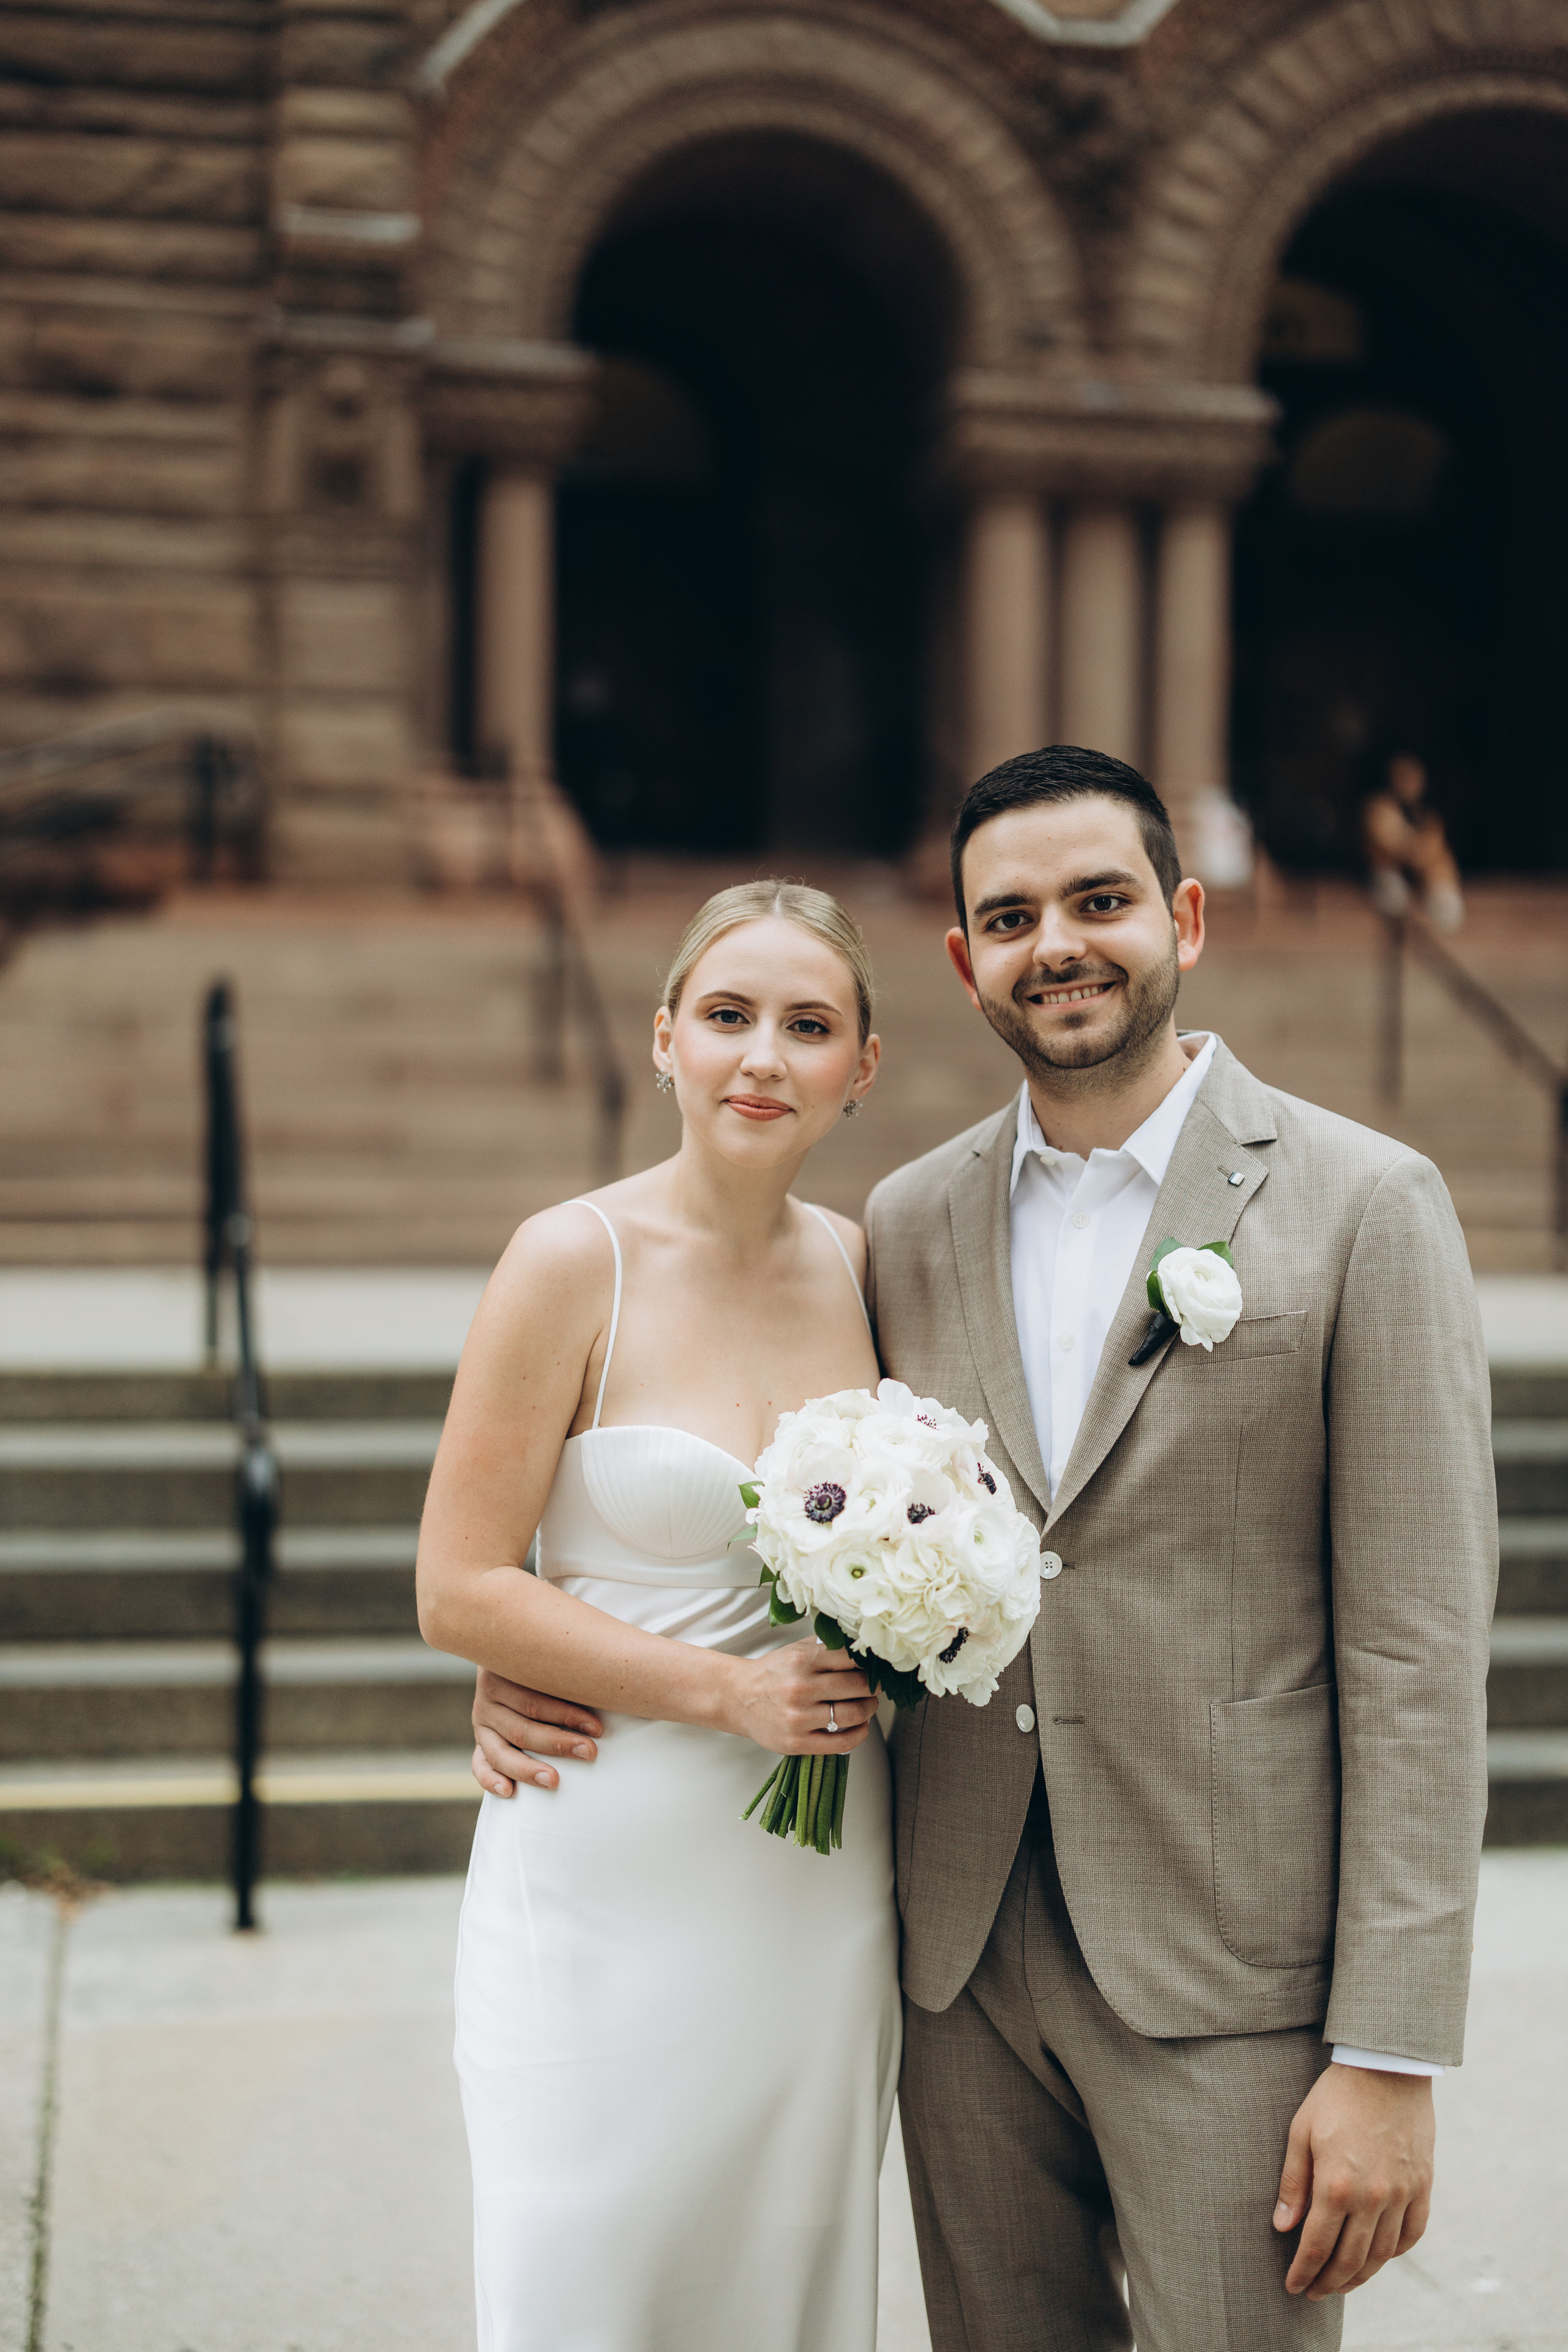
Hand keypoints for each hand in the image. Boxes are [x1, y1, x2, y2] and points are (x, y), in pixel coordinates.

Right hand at [470, 1667, 604, 1794]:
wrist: (512, 1659)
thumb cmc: (548, 1660)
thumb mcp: (553, 1655)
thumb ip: (569, 1664)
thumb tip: (610, 1673)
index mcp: (503, 1673)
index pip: (536, 1699)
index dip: (567, 1714)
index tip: (597, 1728)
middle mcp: (488, 1700)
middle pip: (522, 1727)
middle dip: (558, 1743)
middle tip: (589, 1753)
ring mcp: (481, 1723)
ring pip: (501, 1752)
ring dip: (527, 1768)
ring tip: (553, 1781)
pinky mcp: (481, 1743)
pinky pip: (480, 1765)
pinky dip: (490, 1780)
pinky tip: (509, 1792)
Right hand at [725, 1636, 877, 1753]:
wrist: (738, 1698)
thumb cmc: (772, 1672)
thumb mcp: (796, 1650)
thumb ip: (827, 1646)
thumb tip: (864, 1646)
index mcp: (802, 1660)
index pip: (852, 1658)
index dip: (871, 1662)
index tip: (877, 1665)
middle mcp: (800, 1688)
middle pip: (858, 1686)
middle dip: (874, 1686)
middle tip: (876, 1685)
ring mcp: (799, 1718)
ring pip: (853, 1714)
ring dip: (869, 1709)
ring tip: (868, 1704)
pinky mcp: (797, 1742)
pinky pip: (841, 1743)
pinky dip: (859, 1734)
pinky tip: (861, 1726)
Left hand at [1275, 2064, 1434, 2298]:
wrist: (1387, 2067)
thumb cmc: (1336, 2096)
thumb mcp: (1301, 2131)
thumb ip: (1293, 2183)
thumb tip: (1282, 2226)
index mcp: (1336, 2185)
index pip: (1316, 2247)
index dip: (1303, 2272)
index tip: (1293, 2287)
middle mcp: (1372, 2198)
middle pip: (1350, 2259)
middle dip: (1328, 2283)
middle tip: (1314, 2293)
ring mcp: (1402, 2194)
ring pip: (1382, 2255)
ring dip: (1360, 2276)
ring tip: (1342, 2284)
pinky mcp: (1422, 2186)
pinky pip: (1411, 2234)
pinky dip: (1395, 2253)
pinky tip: (1380, 2257)